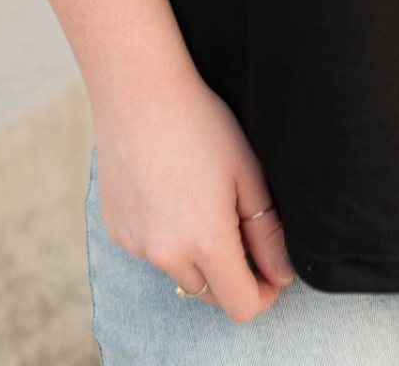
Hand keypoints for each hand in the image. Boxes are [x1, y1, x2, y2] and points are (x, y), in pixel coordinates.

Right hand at [90, 63, 294, 323]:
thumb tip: (282, 275)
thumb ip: (267, 232)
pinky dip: (166, 236)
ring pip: (178, 271)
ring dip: (196, 254)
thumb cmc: (201, 122)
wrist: (138, 92)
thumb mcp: (247, 173)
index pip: (240, 306)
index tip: (270, 270)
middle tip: (238, 225)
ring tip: (200, 197)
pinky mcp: (117, 230)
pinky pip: (150, 250)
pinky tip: (169, 190)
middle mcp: (167, 254)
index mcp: (207, 242)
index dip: (263, 293)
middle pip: (210, 293)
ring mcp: (136, 245)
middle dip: (230, 273)